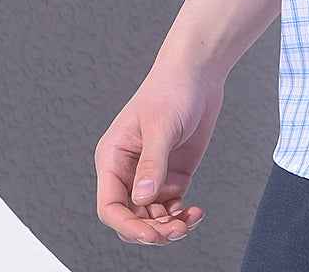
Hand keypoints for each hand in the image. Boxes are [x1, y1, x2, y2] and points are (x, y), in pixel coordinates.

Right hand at [94, 60, 223, 245]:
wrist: (198, 73)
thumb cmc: (172, 90)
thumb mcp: (161, 126)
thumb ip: (152, 164)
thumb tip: (142, 199)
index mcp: (113, 158)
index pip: (110, 206)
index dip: (127, 225)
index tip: (151, 235)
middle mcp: (129, 171)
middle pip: (131, 218)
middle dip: (151, 230)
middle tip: (177, 231)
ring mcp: (152, 175)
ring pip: (152, 218)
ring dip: (168, 227)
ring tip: (189, 221)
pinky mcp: (173, 175)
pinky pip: (171, 208)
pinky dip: (182, 216)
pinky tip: (196, 212)